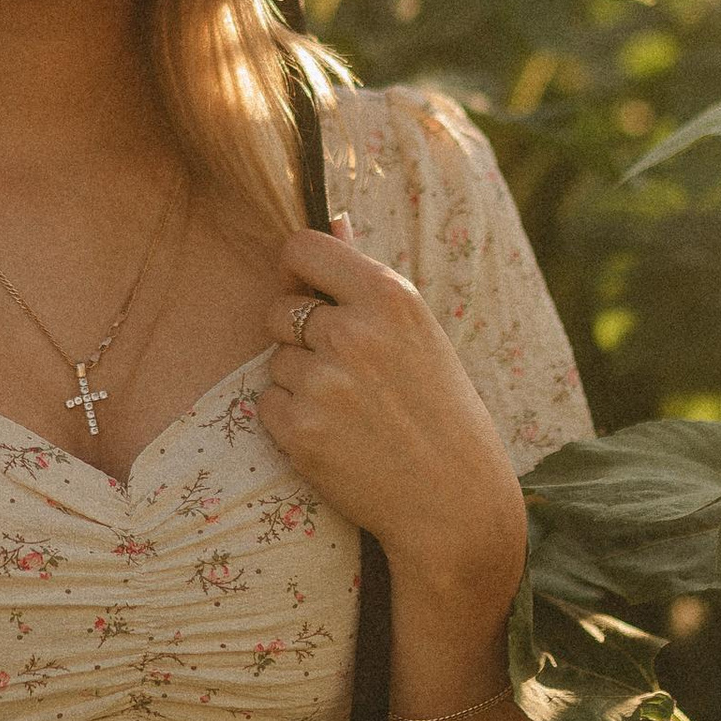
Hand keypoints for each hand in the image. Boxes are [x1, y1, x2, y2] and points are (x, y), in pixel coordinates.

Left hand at [255, 224, 525, 635]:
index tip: (308, 292)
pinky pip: (266, 405)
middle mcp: (354, 333)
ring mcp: (325, 383)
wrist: (454, 500)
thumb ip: (365, 278)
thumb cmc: (439, 410)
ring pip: (275, 362)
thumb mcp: (418, 332)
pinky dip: (289, 420)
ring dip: (298, 382)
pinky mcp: (301, 430)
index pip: (301, 248)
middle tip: (344, 371)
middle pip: (278, 310)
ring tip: (350, 410)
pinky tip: (334, 436)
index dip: (297, 272)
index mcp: (390, 297)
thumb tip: (331, 219)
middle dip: (297, 336)